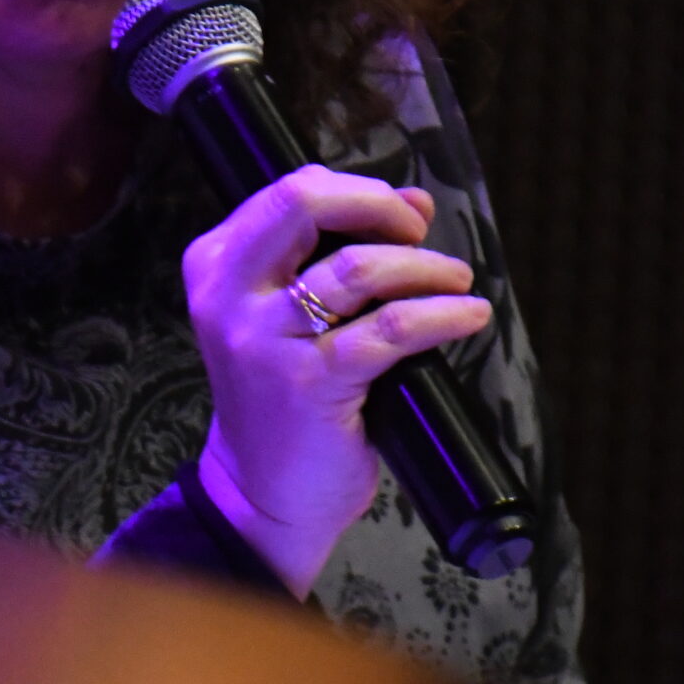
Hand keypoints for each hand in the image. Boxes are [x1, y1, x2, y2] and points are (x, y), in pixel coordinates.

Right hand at [183, 164, 491, 595]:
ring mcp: (264, 340)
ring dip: (424, 267)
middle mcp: (229, 294)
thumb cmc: (282, 397)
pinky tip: (467, 316)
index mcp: (216, 263)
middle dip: (378, 206)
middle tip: (418, 233)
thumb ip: (339, 253)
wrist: (258, 493)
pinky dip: (439, 315)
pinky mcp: (308, 384)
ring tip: (458, 281)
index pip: (289, 191)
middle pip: (304, 203)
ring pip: (358, 268)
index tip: (401, 214)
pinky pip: (388, 330)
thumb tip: (415, 200)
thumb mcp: (294, 315)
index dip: (357, 191)